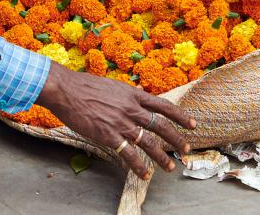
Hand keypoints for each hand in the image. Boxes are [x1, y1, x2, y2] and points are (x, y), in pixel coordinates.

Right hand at [36, 63, 194, 178]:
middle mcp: (131, 109)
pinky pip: (128, 154)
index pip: (163, 106)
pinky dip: (138, 166)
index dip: (180, 116)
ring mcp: (121, 123)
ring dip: (161, 156)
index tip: (192, 124)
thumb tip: (138, 94)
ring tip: (170, 167)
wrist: (66, 90)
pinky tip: (145, 173)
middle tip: (186, 149)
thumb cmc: (85, 86)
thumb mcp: (113, 85)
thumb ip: (127, 94)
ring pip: (148, 142)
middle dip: (175, 139)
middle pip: (160, 126)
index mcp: (133, 94)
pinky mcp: (109, 136)